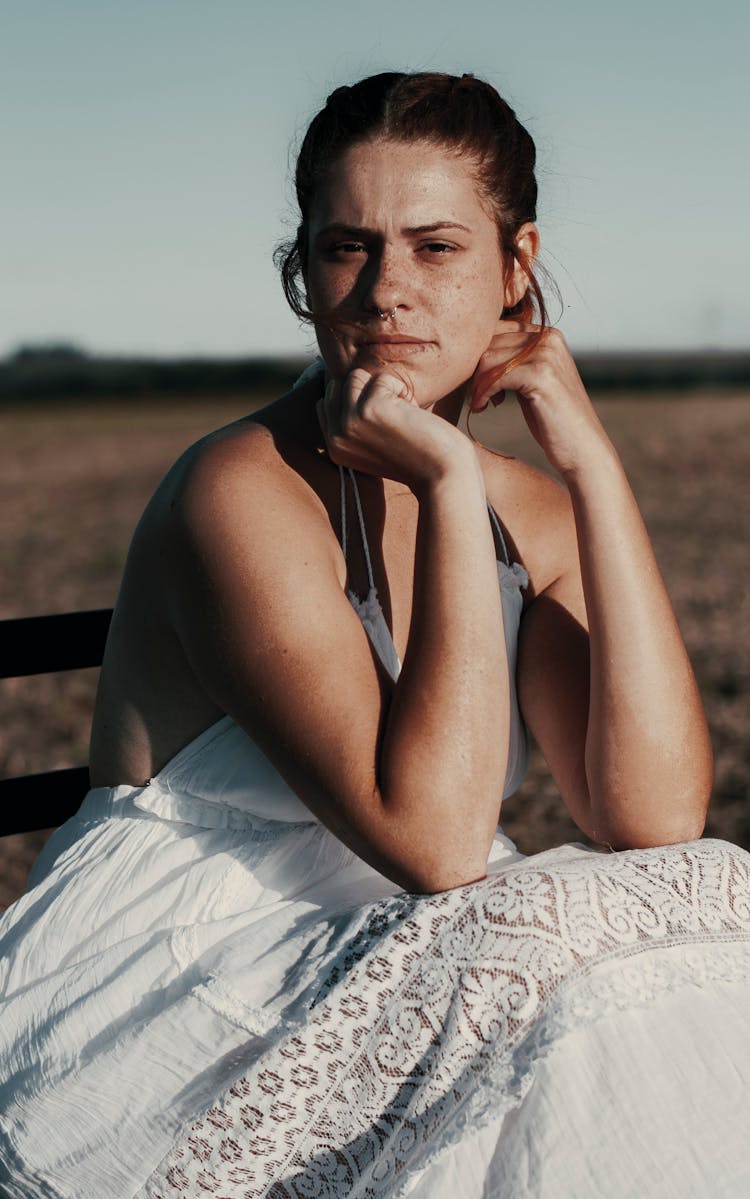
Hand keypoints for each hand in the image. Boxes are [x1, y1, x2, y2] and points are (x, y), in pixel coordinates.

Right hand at [317, 365, 474, 490]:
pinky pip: (382, 378)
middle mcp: (335, 436)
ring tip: (402, 411)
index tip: (378, 405)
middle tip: (394, 412)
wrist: (441, 475)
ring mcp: (349, 422)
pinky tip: (413, 413)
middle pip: (338, 385)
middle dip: (367, 390)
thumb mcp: (374, 444)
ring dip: (384, 387)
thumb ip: (356, 422)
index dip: (351, 396)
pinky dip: (402, 389)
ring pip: (356, 376)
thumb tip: (350, 380)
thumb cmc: (416, 458)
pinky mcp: (368, 408)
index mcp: (333, 447)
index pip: (325, 403)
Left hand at [469, 323, 609, 479]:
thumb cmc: (553, 419)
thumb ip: (513, 360)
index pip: (497, 328)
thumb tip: (476, 351)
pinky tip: (482, 407)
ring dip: (476, 384)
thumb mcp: (533, 380)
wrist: (582, 448)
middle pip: (490, 341)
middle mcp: (549, 338)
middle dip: (475, 370)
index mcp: (548, 335)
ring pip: (488, 359)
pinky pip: (494, 378)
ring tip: (480, 402)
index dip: (479, 354)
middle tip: (477, 394)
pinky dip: (482, 394)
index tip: (478, 380)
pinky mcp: (540, 376)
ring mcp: (545, 355)